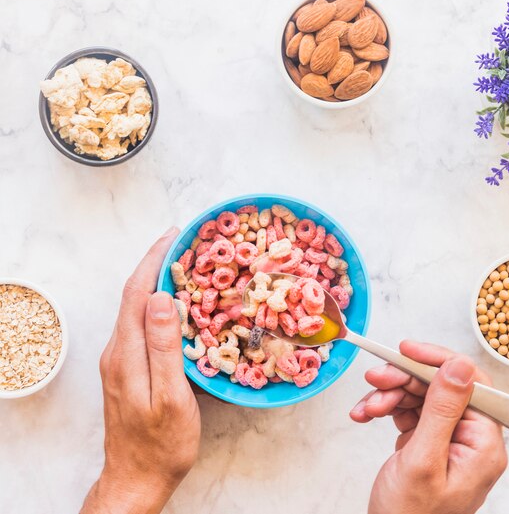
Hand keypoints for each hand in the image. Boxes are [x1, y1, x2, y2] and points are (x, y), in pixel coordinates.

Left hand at [81, 228, 200, 513]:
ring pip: (137, 308)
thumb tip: (162, 298)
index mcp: (126, 353)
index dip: (154, 260)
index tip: (174, 235)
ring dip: (157, 281)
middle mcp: (118, 350)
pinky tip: (175, 304)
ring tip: (184, 265)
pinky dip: (157, 304)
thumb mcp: (170, 396)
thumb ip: (163, 346)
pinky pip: (140, 325)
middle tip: (185, 243)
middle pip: (134, 295)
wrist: (136, 478)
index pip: (137, 292)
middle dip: (156, 263)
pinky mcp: (127, 369)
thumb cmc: (161, 444)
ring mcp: (120, 360)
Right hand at [350, 341, 507, 513]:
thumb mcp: (423, 460)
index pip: (470, 384)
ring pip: (421, 396)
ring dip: (390, 395)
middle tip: (375, 378)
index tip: (407, 351)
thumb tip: (460, 366)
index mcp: (483, 445)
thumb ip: (442, 410)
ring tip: (367, 407)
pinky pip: (410, 411)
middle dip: (404, 380)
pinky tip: (366, 415)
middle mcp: (470, 439)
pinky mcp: (429, 442)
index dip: (438, 362)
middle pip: (441, 387)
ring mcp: (448, 440)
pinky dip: (386, 408)